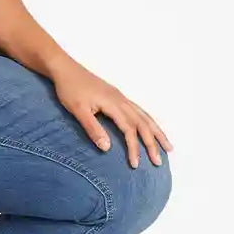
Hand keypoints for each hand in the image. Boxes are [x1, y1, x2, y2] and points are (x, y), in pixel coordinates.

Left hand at [50, 58, 172, 167]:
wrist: (65, 69)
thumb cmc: (69, 89)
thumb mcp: (78, 110)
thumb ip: (93, 128)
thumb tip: (107, 148)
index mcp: (113, 104)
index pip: (129, 129)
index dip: (134, 147)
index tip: (135, 164)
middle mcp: (121, 100)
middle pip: (143, 123)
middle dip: (153, 143)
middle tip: (159, 161)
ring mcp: (120, 97)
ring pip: (144, 116)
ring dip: (157, 131)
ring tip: (168, 146)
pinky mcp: (117, 96)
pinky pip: (139, 110)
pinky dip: (149, 121)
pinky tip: (151, 127)